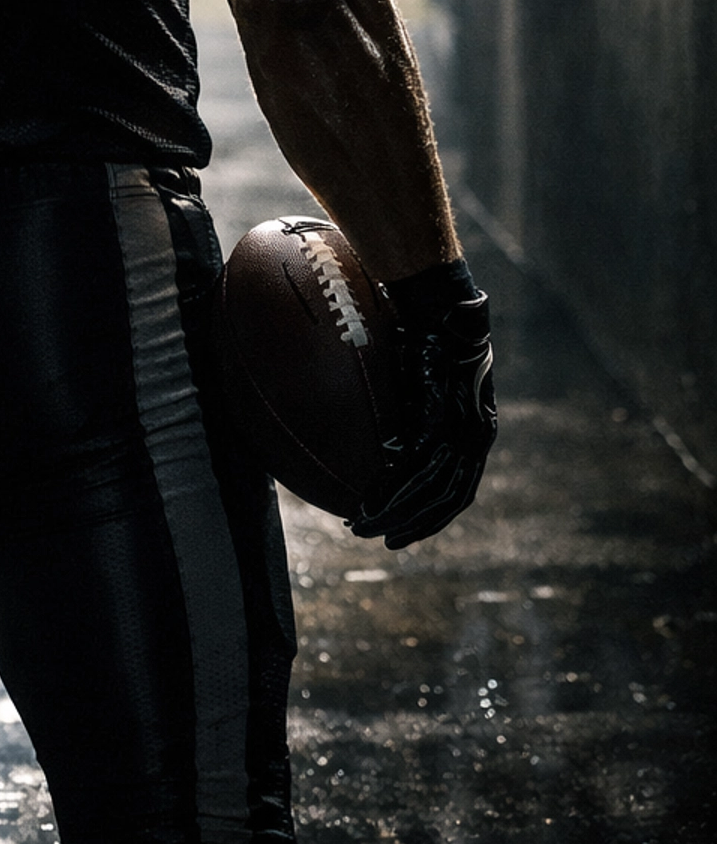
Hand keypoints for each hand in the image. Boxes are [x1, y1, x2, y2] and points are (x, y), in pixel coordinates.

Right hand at [349, 292, 495, 547]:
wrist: (438, 302)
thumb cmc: (427, 325)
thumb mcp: (423, 372)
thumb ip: (412, 402)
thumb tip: (379, 413)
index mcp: (477, 427)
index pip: (460, 486)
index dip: (435, 512)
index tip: (408, 526)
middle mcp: (475, 436)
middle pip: (447, 500)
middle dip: (415, 526)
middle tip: (384, 541)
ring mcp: (460, 431)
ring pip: (430, 493)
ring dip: (398, 517)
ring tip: (364, 529)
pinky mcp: (441, 422)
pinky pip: (416, 470)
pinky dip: (393, 492)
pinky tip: (368, 503)